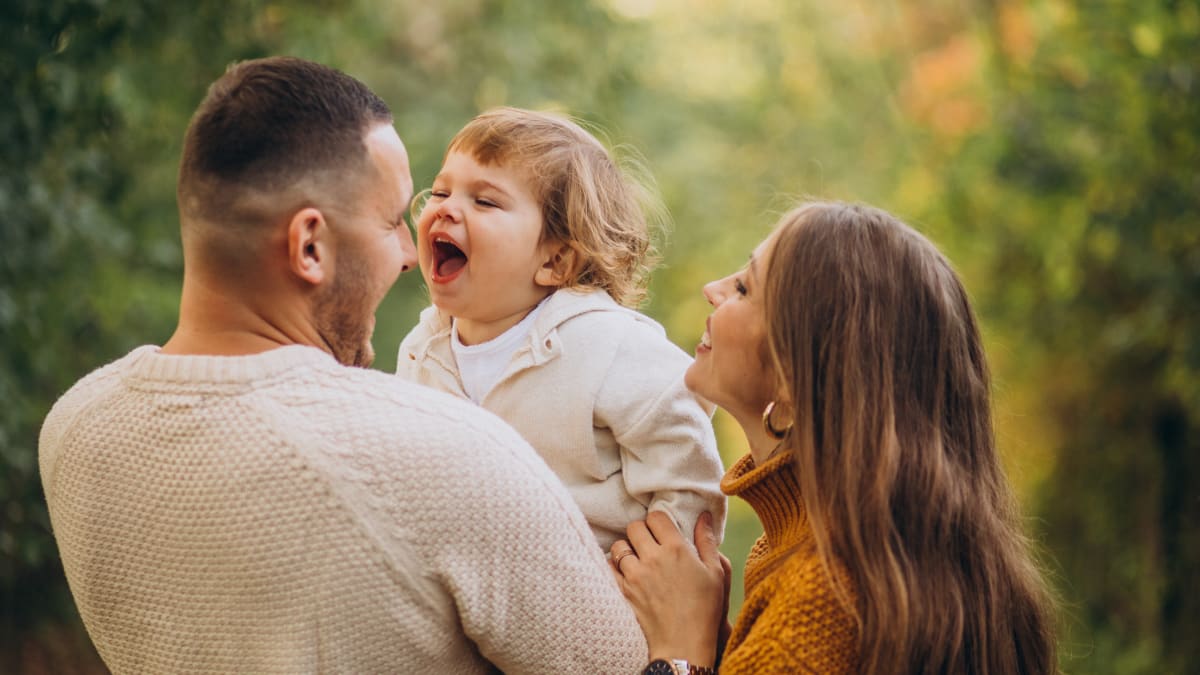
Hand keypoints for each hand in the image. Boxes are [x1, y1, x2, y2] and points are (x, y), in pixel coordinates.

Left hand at [611, 511, 725, 666]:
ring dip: (627, 548)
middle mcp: (653, 557)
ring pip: (619, 546)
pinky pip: (609, 567)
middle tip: (649, 543)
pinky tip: (626, 572)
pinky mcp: (623, 591)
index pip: (656, 517)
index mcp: (676, 549)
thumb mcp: (715, 573)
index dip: (658, 521)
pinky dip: (615, 566)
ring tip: (637, 558)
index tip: (662, 530)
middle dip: (641, 531)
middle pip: (635, 527)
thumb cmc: (705, 609)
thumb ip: (707, 541)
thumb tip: (704, 515)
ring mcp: (635, 574)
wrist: (683, 644)